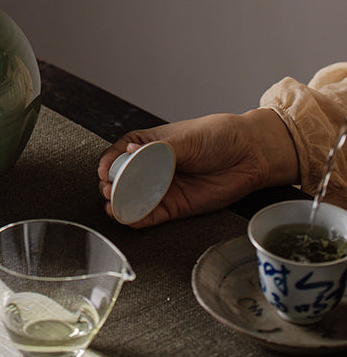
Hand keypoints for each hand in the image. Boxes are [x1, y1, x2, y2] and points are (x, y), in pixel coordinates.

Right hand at [97, 109, 299, 227]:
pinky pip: (150, 216)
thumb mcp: (185, 139)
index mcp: (148, 143)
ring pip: (133, 199)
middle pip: (122, 178)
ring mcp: (162, 187)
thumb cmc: (218, 137)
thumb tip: (131, 153)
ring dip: (121, 204)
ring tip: (115, 206)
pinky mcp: (174, 207)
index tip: (105, 171)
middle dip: (113, 185)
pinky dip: (137, 218)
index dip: (109, 162)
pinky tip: (128, 218)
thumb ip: (159, 150)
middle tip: (111, 190)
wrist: (251, 155)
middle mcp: (151, 166)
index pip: (119, 153)